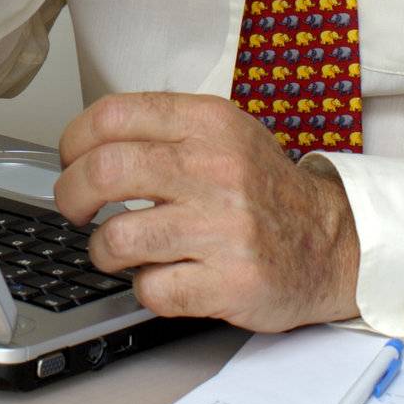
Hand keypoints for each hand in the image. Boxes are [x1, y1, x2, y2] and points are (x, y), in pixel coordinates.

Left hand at [53, 92, 360, 331]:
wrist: (332, 243)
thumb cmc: (262, 188)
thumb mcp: (223, 133)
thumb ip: (163, 129)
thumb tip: (86, 143)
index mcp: (209, 123)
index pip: (113, 115)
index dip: (74, 140)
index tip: (70, 159)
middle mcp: (216, 169)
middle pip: (106, 171)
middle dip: (71, 193)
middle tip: (74, 207)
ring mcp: (223, 228)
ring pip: (119, 237)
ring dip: (102, 249)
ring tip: (114, 249)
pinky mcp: (230, 282)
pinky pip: (152, 288)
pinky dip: (144, 287)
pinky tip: (161, 276)